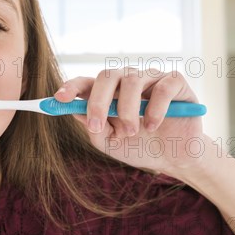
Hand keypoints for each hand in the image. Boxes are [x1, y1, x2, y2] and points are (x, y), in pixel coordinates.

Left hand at [55, 69, 207, 175]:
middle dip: (97, 102)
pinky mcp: (175, 82)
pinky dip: (156, 110)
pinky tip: (154, 126)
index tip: (59, 99)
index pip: (86, 82)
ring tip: (133, 132)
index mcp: (109, 92)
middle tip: (96, 125)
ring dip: (128, 110)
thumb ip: (93, 127)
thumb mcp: (110, 143)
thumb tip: (75, 111)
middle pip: (106, 75)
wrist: (175, 158)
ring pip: (132, 80)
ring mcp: (151, 78)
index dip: (71, 87)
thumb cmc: (140, 147)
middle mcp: (128, 80)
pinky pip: (162, 88)